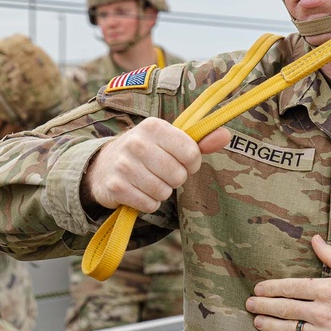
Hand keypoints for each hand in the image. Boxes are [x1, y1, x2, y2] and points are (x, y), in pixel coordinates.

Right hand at [83, 117, 229, 212]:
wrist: (103, 165)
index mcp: (153, 126)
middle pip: (178, 175)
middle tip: (161, 172)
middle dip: (174, 179)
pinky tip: (138, 191)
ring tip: (148, 181)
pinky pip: (149, 204)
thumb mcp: (169, 140)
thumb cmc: (145, 152)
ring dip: (160, 192)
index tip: (180, 161)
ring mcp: (124, 165)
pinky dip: (148, 202)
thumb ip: (199, 141)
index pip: (191, 152)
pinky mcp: (116, 187)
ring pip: (164, 192)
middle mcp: (136, 142)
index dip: (191, 163)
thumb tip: (227, 135)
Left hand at [245, 235, 330, 330]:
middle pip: (285, 308)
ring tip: (257, 322)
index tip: (258, 288)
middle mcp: (323, 312)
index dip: (271, 288)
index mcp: (328, 289)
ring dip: (270, 326)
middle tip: (249, 304)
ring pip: (290, 330)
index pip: (291, 287)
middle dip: (263, 305)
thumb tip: (314, 240)